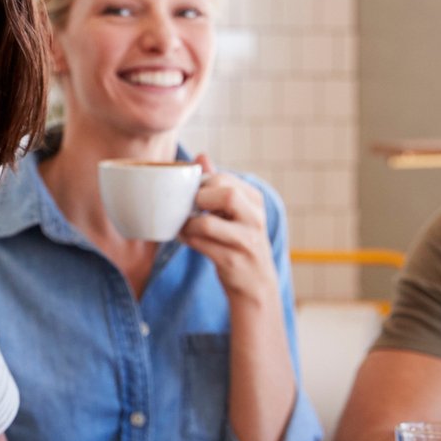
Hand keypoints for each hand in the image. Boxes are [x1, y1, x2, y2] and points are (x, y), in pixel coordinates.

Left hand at [178, 160, 276, 307]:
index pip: (225, 179)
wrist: (256, 284)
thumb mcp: (235, 210)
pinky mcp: (232, 261)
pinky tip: (185, 237)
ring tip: (184, 225)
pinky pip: (200, 245)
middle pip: (225, 195)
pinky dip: (187, 239)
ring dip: (188, 224)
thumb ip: (219, 184)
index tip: (192, 193)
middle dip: (198, 199)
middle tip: (189, 208)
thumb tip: (201, 156)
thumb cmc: (239, 241)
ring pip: (208, 224)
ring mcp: (245, 241)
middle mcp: (254, 219)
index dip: (201, 183)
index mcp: (254, 201)